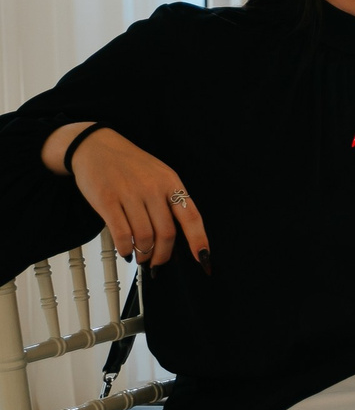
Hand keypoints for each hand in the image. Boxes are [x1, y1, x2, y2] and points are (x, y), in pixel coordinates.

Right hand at [52, 125, 207, 266]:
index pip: (191, 216)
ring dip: (144, 253)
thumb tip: (175, 236)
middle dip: (164, 254)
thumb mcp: (159, 174)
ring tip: (141, 257)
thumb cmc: (130, 164)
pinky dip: (125, 248)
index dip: (199, 240)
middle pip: (167, 232)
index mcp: (171, 182)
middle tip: (158, 262)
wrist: (96, 146)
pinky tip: (126, 251)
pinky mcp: (107, 200)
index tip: (203, 258)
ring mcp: (130, 194)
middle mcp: (153, 188)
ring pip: (145, 236)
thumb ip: (169, 200)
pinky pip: (121, 233)